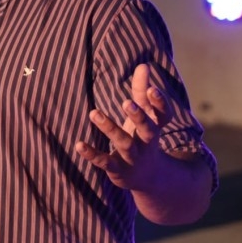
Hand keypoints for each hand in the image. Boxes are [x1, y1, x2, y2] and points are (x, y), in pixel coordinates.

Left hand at [76, 63, 169, 191]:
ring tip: (93, 112)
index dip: (159, 103)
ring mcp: (133, 157)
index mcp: (155, 126)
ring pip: (124, 143)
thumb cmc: (143, 136)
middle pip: (147, 129)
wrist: (148, 177)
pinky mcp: (118, 169)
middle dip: (138, 116)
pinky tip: (79, 145)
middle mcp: (147, 142)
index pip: (162, 114)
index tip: (151, 89)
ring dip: (110, 128)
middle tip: (127, 102)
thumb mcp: (144, 115)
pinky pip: (105, 161)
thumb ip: (141, 91)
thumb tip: (143, 65)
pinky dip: (92, 154)